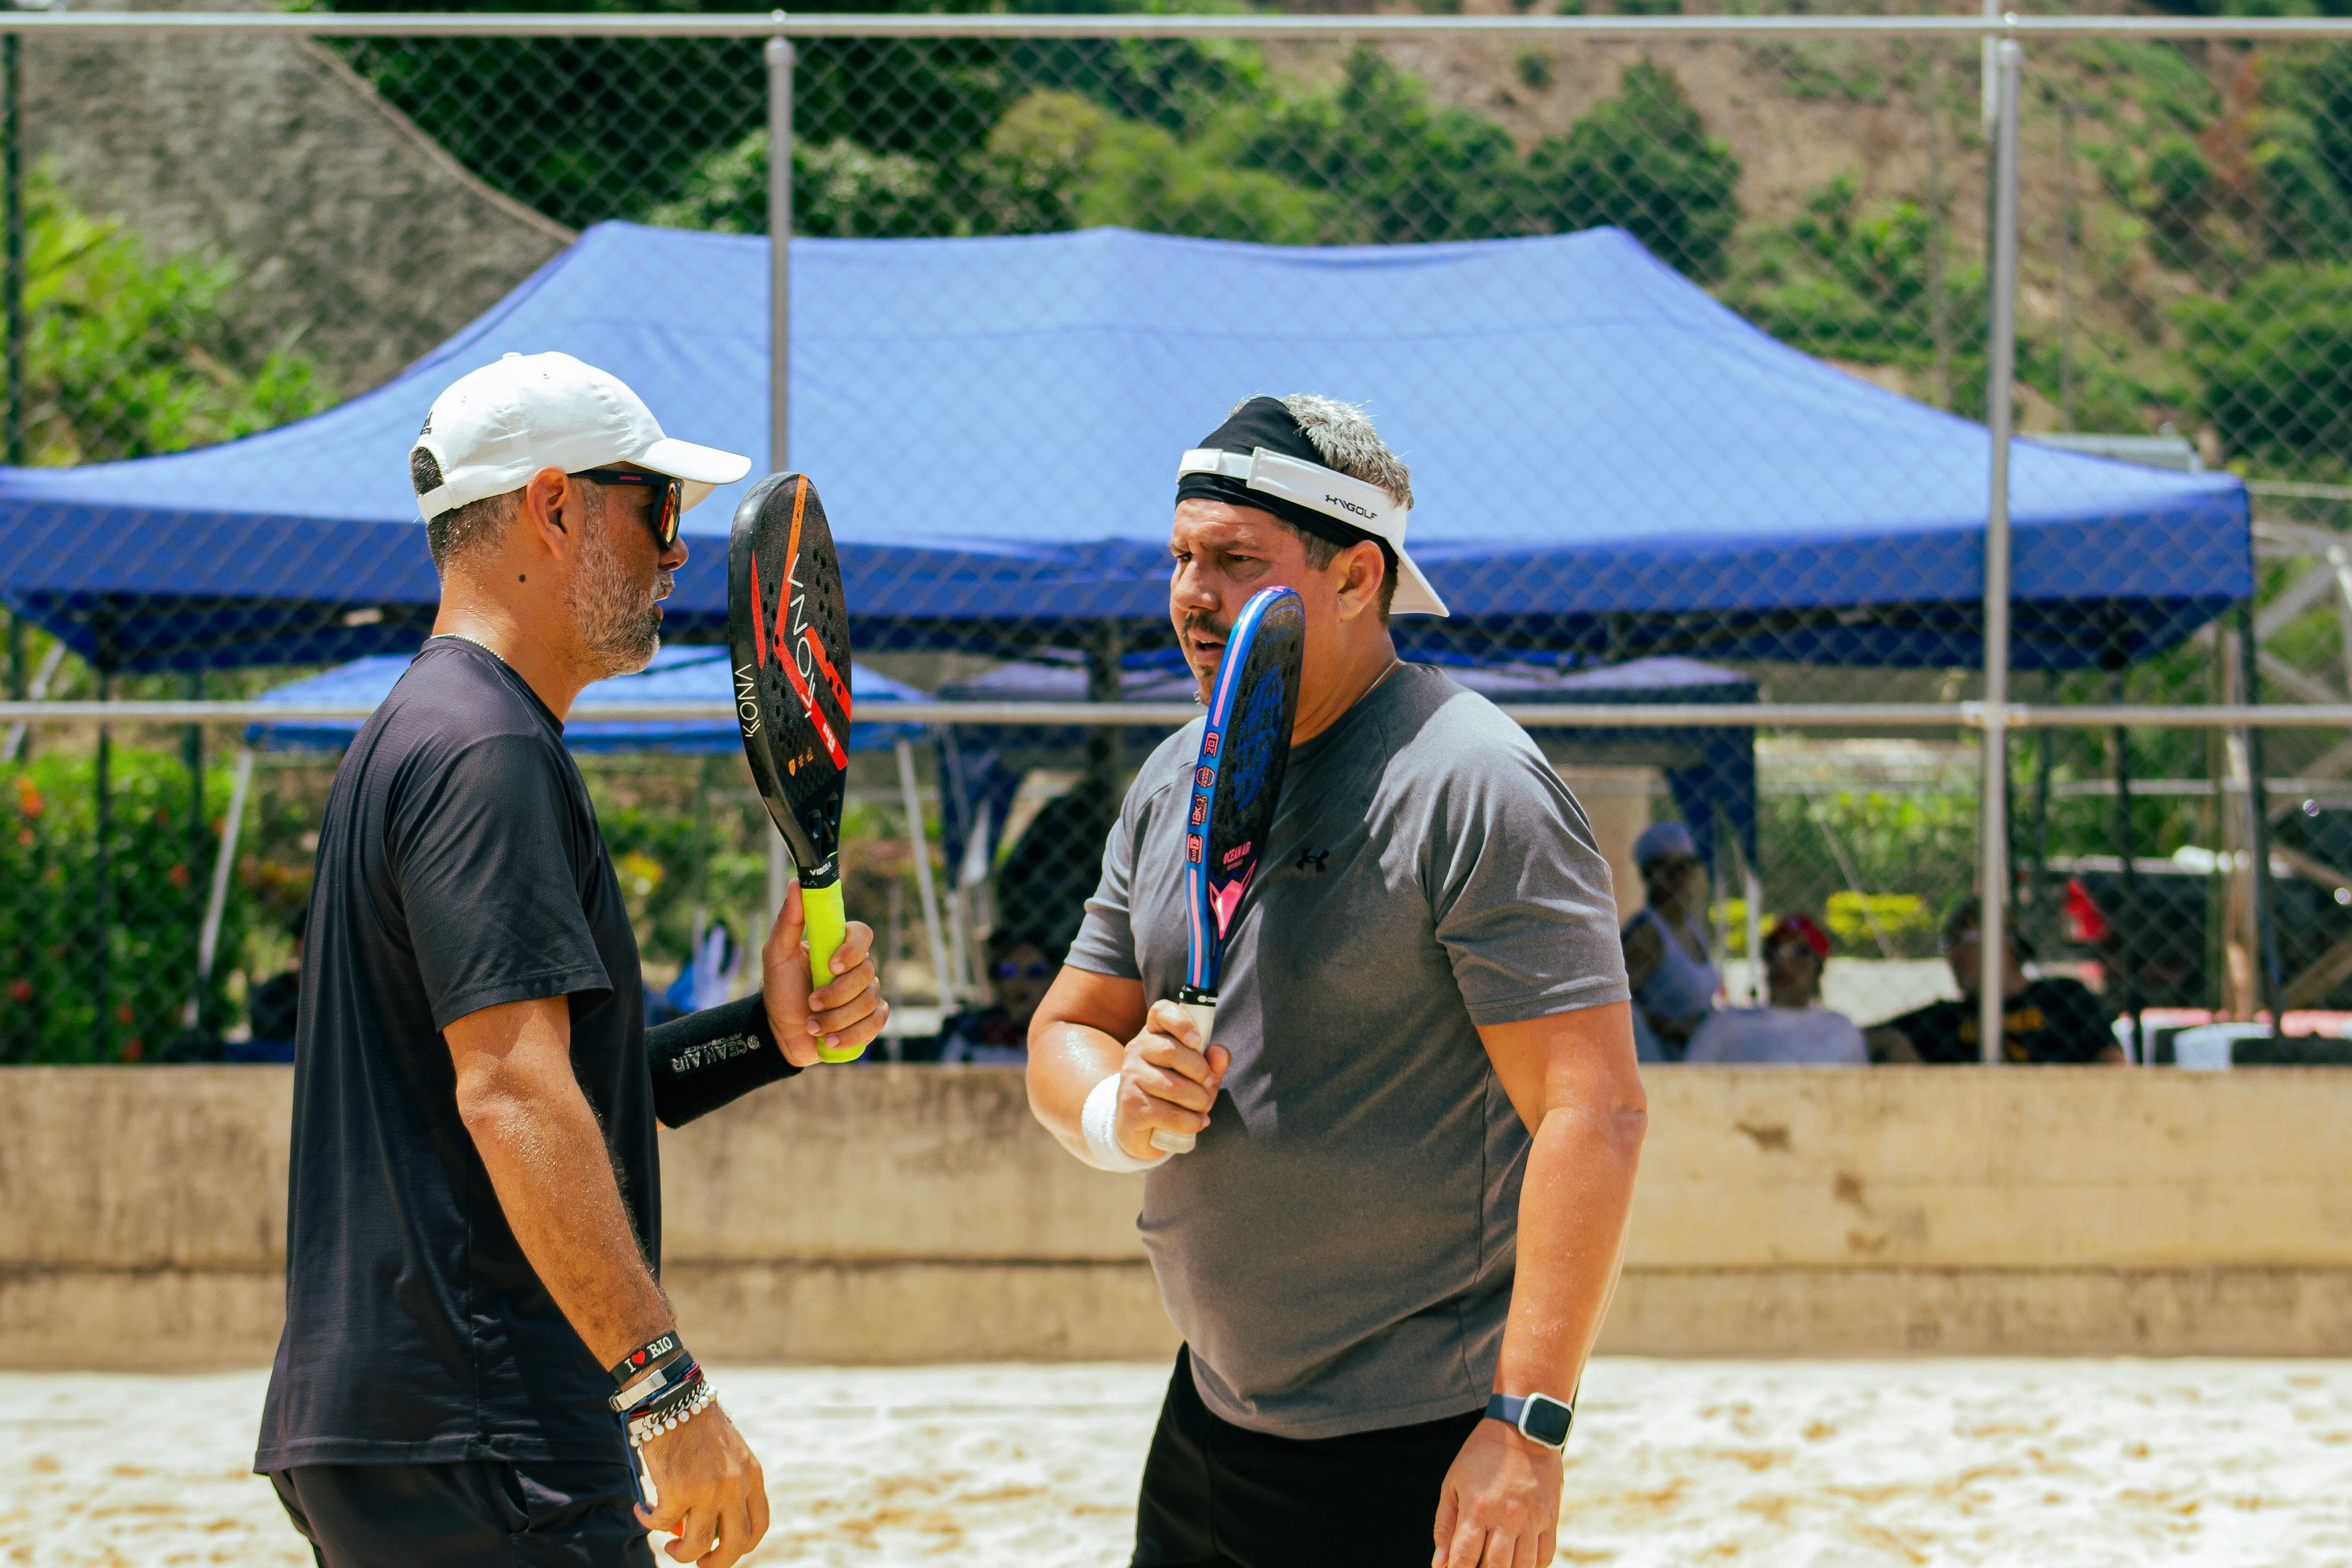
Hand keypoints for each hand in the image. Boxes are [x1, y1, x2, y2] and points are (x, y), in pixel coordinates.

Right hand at [634, 1402, 769, 1567]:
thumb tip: (716, 1527)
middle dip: (715, 1563)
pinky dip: (647, 1521)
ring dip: (678, 1553)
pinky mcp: (677, 1491)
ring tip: (668, 1544)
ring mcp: (707, 1491)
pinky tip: (642, 1509)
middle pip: (734, 1545)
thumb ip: (730, 1485)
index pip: (759, 1525)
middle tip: (699, 1562)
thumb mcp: (728, 1453)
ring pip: (694, 1545)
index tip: (725, 1550)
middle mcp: (734, 1486)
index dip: (744, 1546)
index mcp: (751, 1475)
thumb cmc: (698, 1425)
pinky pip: (661, 1524)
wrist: (674, 1398)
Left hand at [761, 881, 885, 1065]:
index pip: (863, 934)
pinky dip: (851, 1035)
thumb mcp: (776, 954)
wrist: (779, 1032)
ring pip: (869, 1002)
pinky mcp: (870, 1020)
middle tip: (810, 1003)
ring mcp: (866, 994)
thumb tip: (797, 884)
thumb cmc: (779, 989)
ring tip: (813, 1025)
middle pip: (868, 973)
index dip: (852, 950)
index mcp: (838, 946)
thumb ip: (788, 920)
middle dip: (836, 994)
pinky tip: (830, 1040)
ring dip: (836, 1018)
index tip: (831, 966)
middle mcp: (857, 967)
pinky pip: (876, 1023)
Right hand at [1115, 1000, 1230, 1161]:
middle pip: (1172, 1051)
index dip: (1181, 1022)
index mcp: (1154, 1033)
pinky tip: (1198, 1122)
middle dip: (1201, 1073)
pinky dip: (1191, 1121)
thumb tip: (1220, 1052)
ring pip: (1173, 1086)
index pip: (1161, 1011)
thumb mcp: (1199, 1075)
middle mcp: (1137, 1049)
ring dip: (1199, 1101)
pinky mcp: (1130, 1104)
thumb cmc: (1175, 1093)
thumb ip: (1214, 1062)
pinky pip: (1169, 1113)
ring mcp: (1130, 1076)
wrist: (1140, 1124)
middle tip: (1208, 1085)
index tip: (1197, 1041)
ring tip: (1202, 1107)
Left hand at [1431, 1419, 1561, 1567]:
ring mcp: (1532, 1518)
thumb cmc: (1480, 1456)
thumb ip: (1445, 1525)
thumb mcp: (1453, 1483)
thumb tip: (1440, 1562)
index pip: (1464, 1557)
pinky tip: (1520, 1563)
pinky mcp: (1550, 1517)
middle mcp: (1506, 1516)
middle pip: (1495, 1567)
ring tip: (1498, 1566)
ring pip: (1523, 1567)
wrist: (1522, 1429)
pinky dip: (1533, 1566)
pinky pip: (1545, 1555)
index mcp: (1477, 1508)